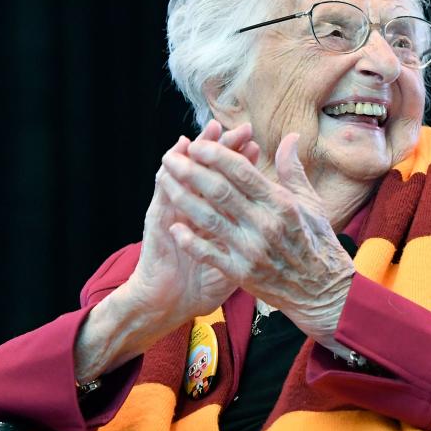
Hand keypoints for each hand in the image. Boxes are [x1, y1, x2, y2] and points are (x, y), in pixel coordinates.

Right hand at [126, 120, 260, 330]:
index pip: (229, 177)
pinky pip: (162, 195)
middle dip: (224, 148)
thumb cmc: (206, 282)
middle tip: (237, 128)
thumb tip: (272, 212)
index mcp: (215, 213)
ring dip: (196, 153)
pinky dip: (168, 174)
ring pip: (185, 173)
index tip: (254, 140)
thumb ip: (251, 230)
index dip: (240, 158)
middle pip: (209, 168)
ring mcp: (175, 211)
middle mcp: (194, 207)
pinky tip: (172, 157)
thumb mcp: (237, 255)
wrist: (171, 302)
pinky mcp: (158, 222)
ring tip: (207, 133)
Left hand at [158, 133, 354, 344]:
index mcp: (281, 203)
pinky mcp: (242, 273)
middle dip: (190, 171)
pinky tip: (174, 227)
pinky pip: (209, 253)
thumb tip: (290, 137)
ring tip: (165, 183)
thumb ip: (293, 170)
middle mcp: (264, 224)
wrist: (322, 291)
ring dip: (183, 199)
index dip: (216, 155)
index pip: (242, 172)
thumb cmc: (316, 242)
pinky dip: (190, 240)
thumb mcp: (311, 202)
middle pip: (219, 191)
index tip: (197, 144)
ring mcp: (251, 250)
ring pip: (208, 218)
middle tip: (170, 158)